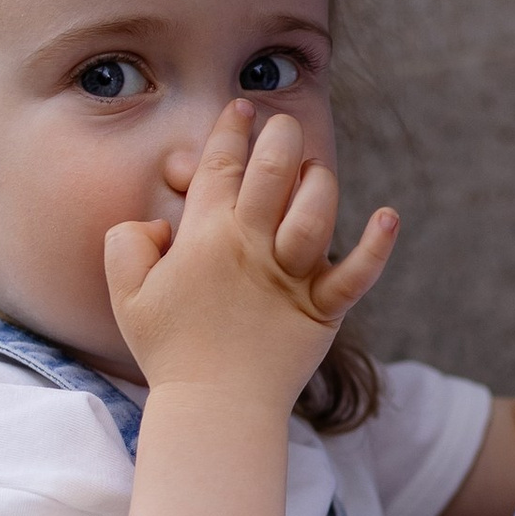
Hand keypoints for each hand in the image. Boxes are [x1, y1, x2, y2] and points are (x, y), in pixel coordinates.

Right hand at [104, 102, 395, 413]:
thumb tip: (159, 222)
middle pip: (274, 168)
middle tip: (283, 125)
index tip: (242, 108)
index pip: (221, 163)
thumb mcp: (126, 294)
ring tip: (313, 172)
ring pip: (317, 208)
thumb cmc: (169, 351)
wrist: (214, 408)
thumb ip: (128, 244)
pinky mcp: (324, 309)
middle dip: (280, 135)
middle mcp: (253, 246)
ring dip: (319, 180)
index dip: (232, 128)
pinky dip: (376, 246)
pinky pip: (357, 273)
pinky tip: (389, 217)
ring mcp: (292, 276)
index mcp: (205, 236)